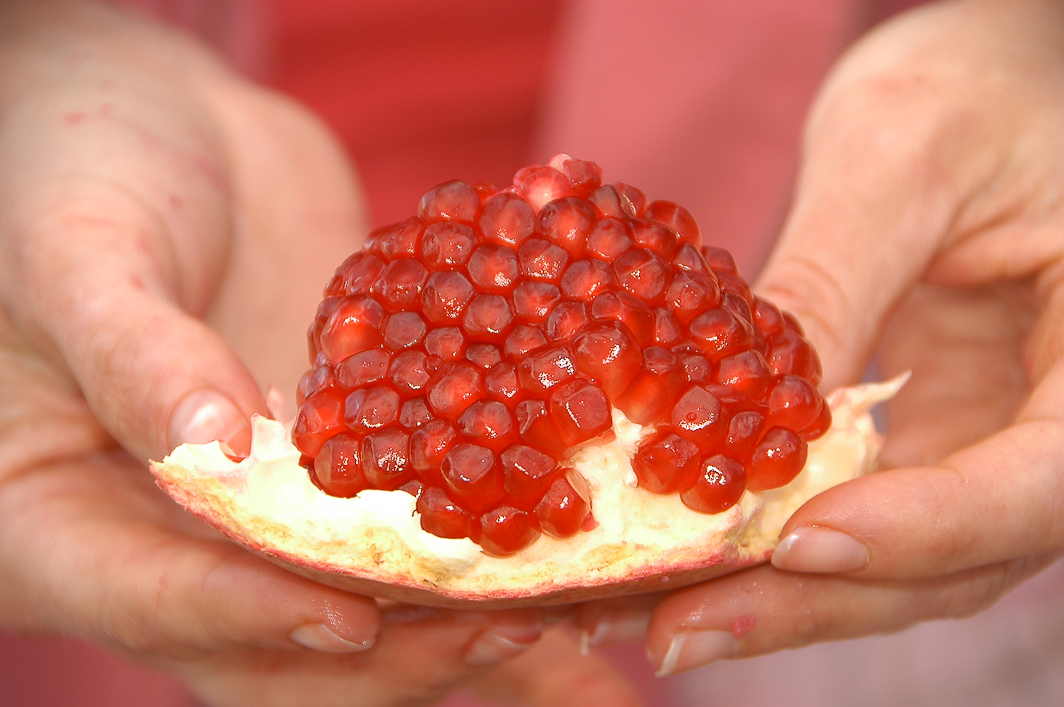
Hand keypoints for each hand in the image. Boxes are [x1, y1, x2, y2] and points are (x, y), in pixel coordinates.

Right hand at [0, 3, 639, 703]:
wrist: (169, 129)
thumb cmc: (69, 167)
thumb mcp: (77, 249)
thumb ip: (135, 351)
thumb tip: (216, 447)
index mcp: (55, 520)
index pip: (147, 597)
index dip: (245, 616)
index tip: (346, 617)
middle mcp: (165, 538)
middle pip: (267, 638)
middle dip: (382, 647)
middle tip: (488, 632)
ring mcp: (266, 507)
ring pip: (354, 595)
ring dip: (451, 616)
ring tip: (556, 609)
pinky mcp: (344, 462)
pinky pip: (407, 515)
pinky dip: (480, 542)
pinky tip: (565, 549)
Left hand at [634, 0, 1063, 674]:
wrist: (982, 78)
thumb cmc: (976, 80)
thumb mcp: (902, 154)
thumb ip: (835, 278)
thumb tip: (747, 411)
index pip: (1038, 480)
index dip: (925, 528)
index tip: (799, 544)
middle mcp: (1052, 424)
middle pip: (954, 554)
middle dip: (814, 600)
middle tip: (679, 632)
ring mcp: (984, 441)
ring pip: (896, 558)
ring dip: (774, 600)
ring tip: (651, 620)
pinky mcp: (921, 440)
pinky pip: (853, 511)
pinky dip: (765, 547)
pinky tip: (676, 560)